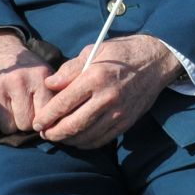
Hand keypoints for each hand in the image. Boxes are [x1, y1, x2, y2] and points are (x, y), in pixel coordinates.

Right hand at [0, 30, 54, 132]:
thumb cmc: (27, 70)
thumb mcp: (46, 76)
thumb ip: (55, 97)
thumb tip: (61, 123)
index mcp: (39, 76)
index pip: (44, 115)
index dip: (43, 119)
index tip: (40, 116)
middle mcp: (18, 81)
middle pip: (25, 124)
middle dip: (26, 122)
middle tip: (24, 110)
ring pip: (8, 128)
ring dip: (10, 124)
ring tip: (11, 108)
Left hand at [33, 35, 179, 147]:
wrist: (156, 60)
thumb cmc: (121, 53)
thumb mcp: (93, 50)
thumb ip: (69, 69)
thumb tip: (50, 84)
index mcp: (95, 77)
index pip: (63, 103)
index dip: (46, 116)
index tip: (37, 122)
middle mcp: (107, 97)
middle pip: (73, 125)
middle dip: (54, 133)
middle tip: (44, 134)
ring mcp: (118, 112)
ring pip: (86, 136)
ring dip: (68, 140)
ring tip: (58, 137)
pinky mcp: (127, 122)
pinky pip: (102, 139)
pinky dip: (86, 143)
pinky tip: (77, 139)